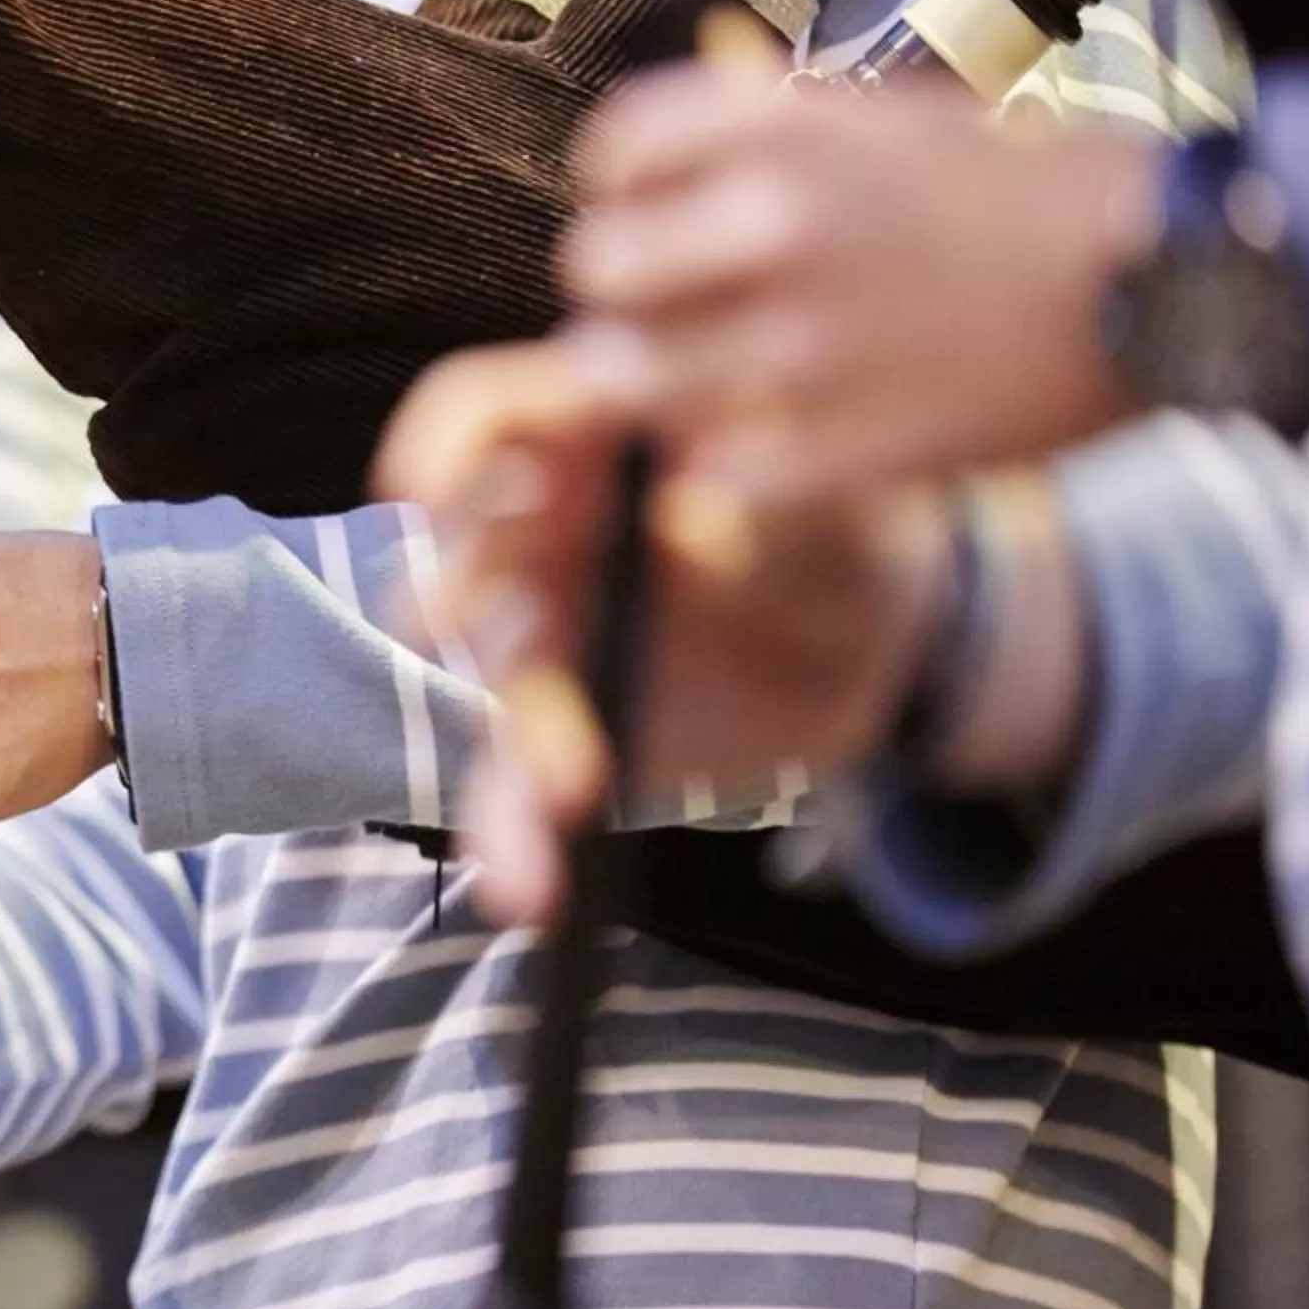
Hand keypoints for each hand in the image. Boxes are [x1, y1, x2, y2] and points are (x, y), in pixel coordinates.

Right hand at [376, 342, 952, 920]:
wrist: (876, 637)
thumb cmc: (842, 523)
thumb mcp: (837, 502)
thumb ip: (773, 510)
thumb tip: (697, 532)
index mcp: (588, 438)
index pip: (488, 417)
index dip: (445, 445)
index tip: (432, 488)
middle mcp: (536, 531)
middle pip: (468, 547)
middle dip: (467, 592)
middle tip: (516, 637)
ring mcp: (541, 635)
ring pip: (492, 679)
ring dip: (518, 735)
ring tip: (573, 791)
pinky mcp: (557, 732)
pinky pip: (514, 784)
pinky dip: (513, 837)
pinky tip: (528, 891)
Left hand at [561, 64, 1161, 503]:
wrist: (1156, 276)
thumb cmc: (1024, 196)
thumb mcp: (891, 117)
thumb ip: (769, 133)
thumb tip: (661, 158)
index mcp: (788, 135)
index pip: (616, 150)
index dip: (621, 187)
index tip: (644, 208)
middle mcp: (778, 231)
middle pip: (597, 266)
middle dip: (623, 289)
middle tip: (661, 307)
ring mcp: (800, 346)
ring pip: (626, 378)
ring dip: (649, 382)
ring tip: (689, 381)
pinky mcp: (833, 447)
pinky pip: (712, 466)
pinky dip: (728, 462)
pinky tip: (765, 440)